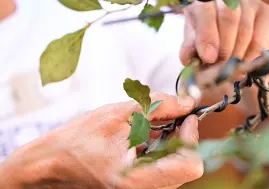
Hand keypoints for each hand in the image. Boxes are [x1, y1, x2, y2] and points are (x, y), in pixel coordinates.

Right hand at [0, 93, 201, 188]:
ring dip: (171, 140)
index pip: (189, 165)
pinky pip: (161, 167)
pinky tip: (144, 134)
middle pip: (185, 164)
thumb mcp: (117, 115)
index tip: (185, 116)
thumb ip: (157, 106)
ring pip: (175, 165)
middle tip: (170, 114)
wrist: (49, 165)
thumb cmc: (74, 142)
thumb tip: (187, 102)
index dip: (191, 137)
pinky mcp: (137, 185)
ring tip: (152, 123)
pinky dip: (160, 147)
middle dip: (182, 135)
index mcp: (138, 179)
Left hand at [179, 0, 268, 114]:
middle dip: (223, 48)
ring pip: (246, 30)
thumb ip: (190, 48)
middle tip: (219, 65)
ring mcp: (250, 3)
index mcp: (204, 1)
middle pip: (229, 19)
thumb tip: (187, 58)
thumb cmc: (207, 36)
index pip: (206, 11)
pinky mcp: (266, 14)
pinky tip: (242, 62)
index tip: (208, 58)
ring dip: (236, 55)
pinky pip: (260, 39)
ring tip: (229, 66)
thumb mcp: (194, 40)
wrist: (227, 34)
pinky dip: (250, 56)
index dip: (207, 36)